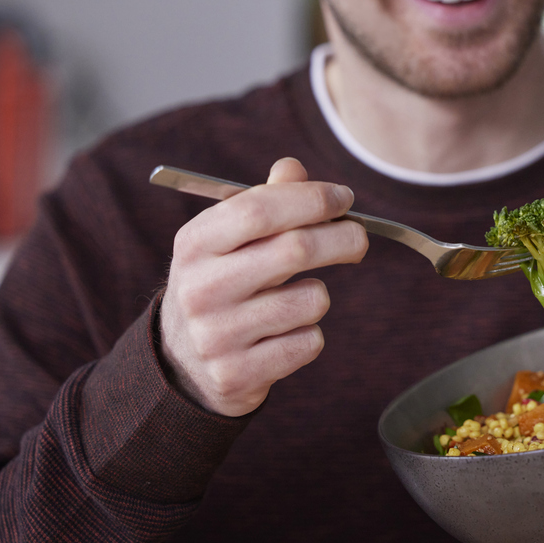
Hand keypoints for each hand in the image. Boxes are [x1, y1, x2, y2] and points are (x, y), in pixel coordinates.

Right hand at [159, 157, 368, 415]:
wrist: (183, 363)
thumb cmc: (222, 283)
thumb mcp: (228, 239)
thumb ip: (263, 201)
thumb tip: (293, 167)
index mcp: (194, 243)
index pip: (259, 209)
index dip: (312, 199)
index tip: (345, 198)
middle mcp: (200, 288)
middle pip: (296, 250)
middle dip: (343, 238)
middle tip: (359, 238)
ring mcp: (215, 336)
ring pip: (311, 300)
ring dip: (319, 295)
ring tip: (297, 300)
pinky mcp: (236, 375)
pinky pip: (309, 343)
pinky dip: (310, 335)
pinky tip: (284, 335)